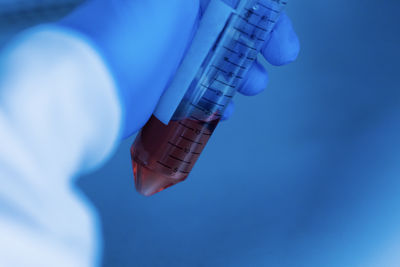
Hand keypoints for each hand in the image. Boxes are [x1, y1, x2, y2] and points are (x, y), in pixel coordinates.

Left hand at [60, 0, 299, 137]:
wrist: (96, 85)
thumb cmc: (132, 31)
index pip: (233, 2)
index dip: (261, 14)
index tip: (279, 35)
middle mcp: (175, 19)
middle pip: (229, 27)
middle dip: (258, 42)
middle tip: (279, 56)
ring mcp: (169, 52)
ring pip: (216, 59)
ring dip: (241, 72)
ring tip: (252, 85)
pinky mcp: (163, 84)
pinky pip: (198, 87)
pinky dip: (216, 96)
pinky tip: (224, 106)